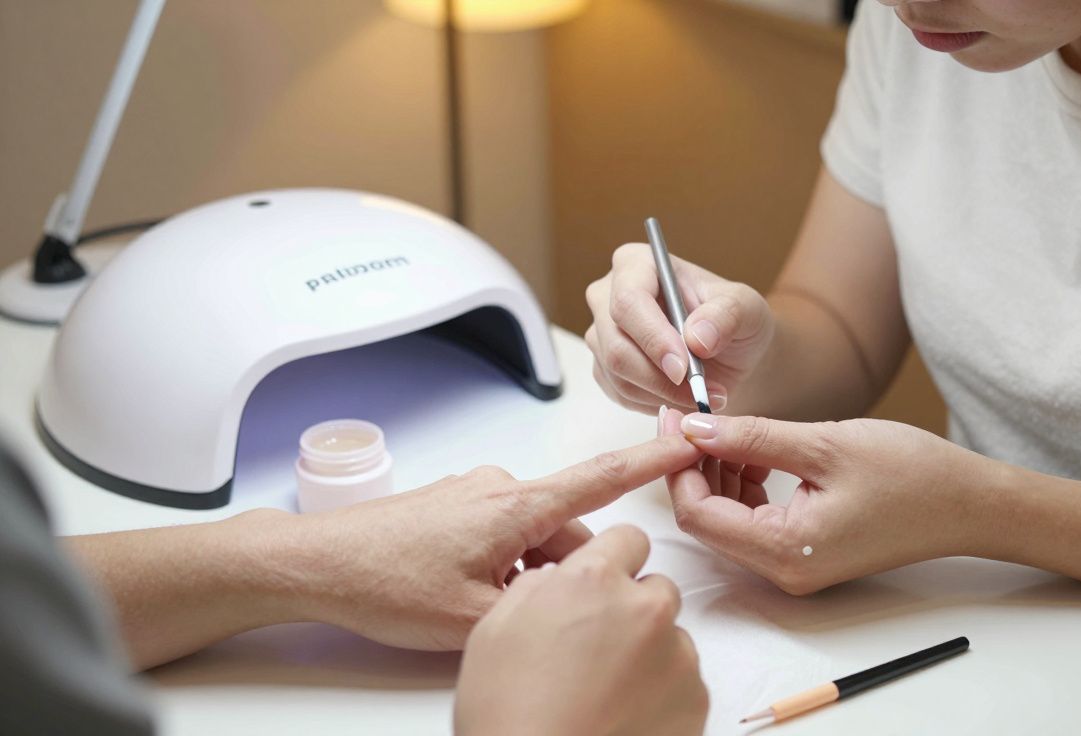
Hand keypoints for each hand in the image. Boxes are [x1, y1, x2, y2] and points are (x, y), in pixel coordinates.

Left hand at [286, 435, 699, 650]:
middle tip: (535, 614)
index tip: (685, 443)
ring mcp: (474, 495)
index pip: (601, 481)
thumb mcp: (473, 619)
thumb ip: (539, 611)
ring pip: (533, 538)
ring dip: (530, 573)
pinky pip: (502, 534)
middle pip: (566, 531)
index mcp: (515, 507)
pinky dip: (504, 565)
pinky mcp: (453, 507)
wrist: (316, 563)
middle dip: (567, 572)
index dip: (650, 465)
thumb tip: (572, 610)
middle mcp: (499, 489)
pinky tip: (470, 598)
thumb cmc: (385, 582)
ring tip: (487, 613)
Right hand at [454, 525, 707, 735]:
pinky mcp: (696, 698)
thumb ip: (535, 588)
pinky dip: (662, 694)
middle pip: (655, 587)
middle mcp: (644, 607)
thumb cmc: (508, 714)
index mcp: (593, 581)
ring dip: (647, 653)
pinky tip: (624, 716)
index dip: (611, 562)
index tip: (600, 587)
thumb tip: (556, 580)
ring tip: (606, 693)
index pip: (628, 538)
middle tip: (596, 650)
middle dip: (631, 609)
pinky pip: (684, 680)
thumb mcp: (493, 630)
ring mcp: (676, 654)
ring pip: (671, 636)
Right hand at [585, 242, 774, 414]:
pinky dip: (655, 401)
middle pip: (616, 344)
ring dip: (663, 393)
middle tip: (700, 391)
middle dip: (659, 376)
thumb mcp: (747, 308)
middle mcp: (608, 295)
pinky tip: (682, 395)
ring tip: (702, 393)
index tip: (684, 367)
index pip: (628, 300)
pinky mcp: (604, 367)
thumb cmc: (732, 319)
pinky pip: (620, 393)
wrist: (727, 352)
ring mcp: (602, 333)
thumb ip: (727, 315)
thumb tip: (697, 337)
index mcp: (637, 264)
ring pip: (617, 374)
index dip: (653, 337)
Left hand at [658, 408, 994, 593]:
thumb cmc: (910, 473)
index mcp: (784, 549)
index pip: (696, 514)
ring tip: (732, 432)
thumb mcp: (823, 443)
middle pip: (705, 521)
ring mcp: (793, 569)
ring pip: (726, 522)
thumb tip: (693, 428)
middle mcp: (782, 572)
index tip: (676, 418)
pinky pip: (752, 525)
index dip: (677, 464)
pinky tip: (757, 456)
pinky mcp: (804, 558)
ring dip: (717, 476)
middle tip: (694, 417)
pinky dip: (742, 489)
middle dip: (694, 468)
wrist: (968, 505)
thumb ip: (751, 438)